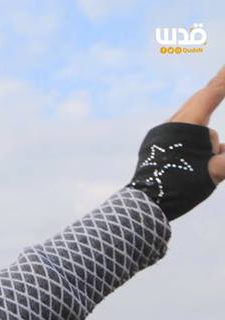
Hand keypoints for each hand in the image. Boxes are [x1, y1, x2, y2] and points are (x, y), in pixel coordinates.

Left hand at [168, 65, 224, 182]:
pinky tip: (208, 156)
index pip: (210, 94)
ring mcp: (163, 134)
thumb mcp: (212, 174)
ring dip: (207, 138)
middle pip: (200, 101)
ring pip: (195, 125)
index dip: (223, 79)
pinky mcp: (158, 145)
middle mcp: (172, 125)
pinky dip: (197, 142)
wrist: (144, 204)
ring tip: (206, 162)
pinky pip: (185, 136)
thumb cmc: (178, 189)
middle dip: (215, 89)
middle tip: (224, 73)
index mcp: (185, 125)